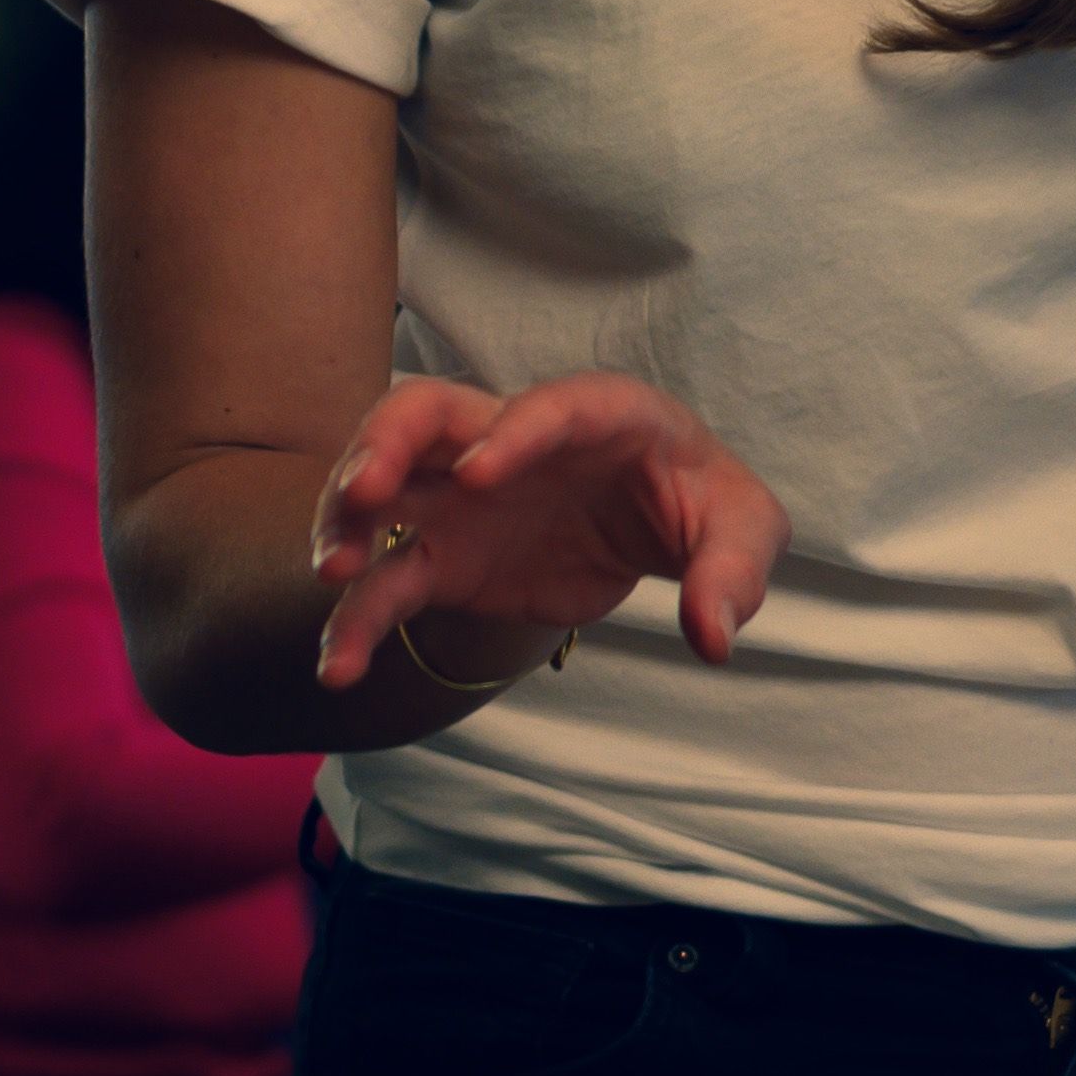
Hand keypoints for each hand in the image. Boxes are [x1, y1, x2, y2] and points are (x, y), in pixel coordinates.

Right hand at [307, 371, 785, 695]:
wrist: (653, 525)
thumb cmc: (697, 505)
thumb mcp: (742, 529)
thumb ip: (731, 574)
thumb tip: (713, 638)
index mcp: (596, 412)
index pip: (548, 408)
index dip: (512, 434)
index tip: (478, 475)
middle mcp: (509, 439)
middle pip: (427, 413)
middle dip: (385, 442)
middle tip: (365, 491)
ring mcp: (463, 495)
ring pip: (382, 484)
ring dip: (345, 517)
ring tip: (333, 571)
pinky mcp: (446, 557)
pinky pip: (389, 582)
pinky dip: (357, 621)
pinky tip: (339, 667)